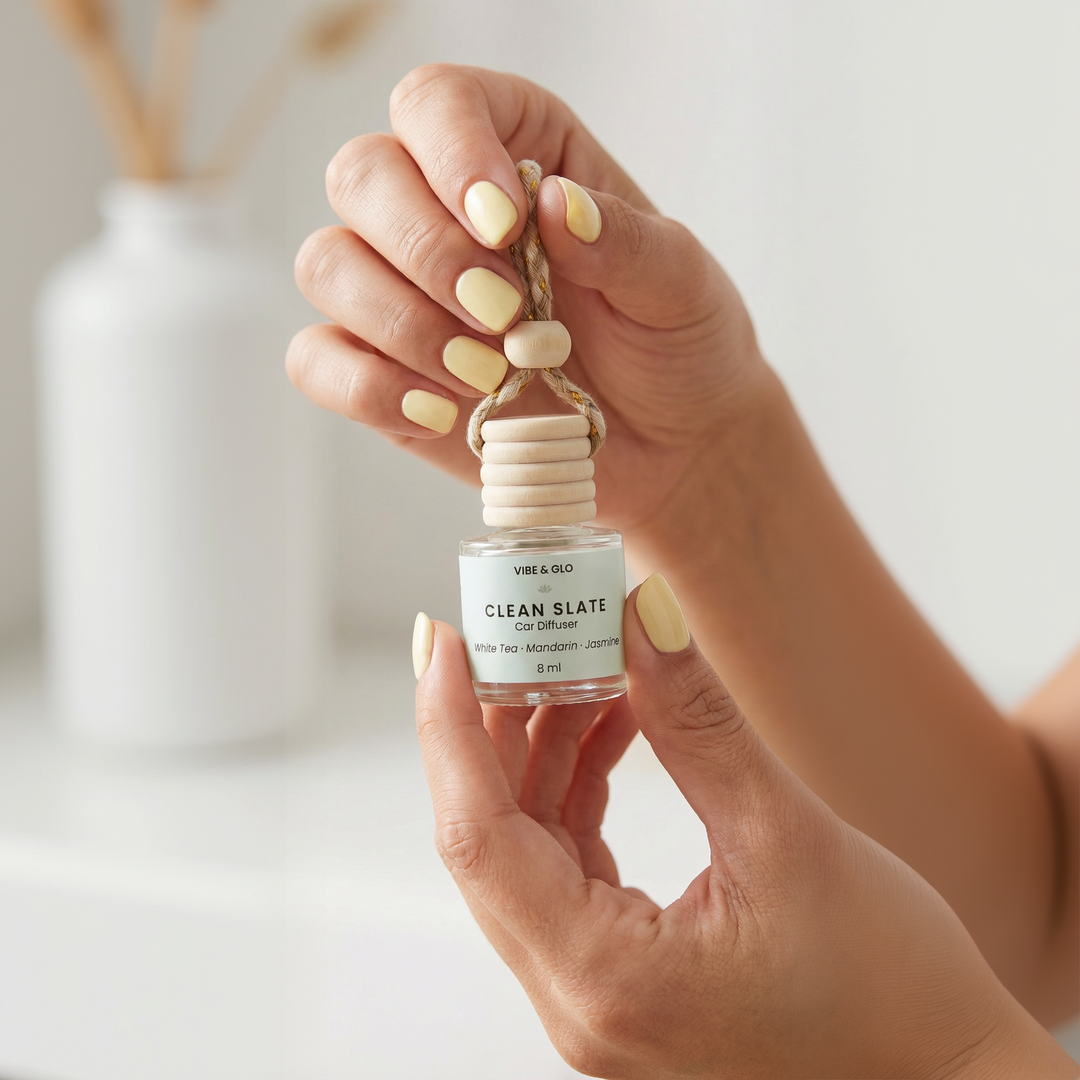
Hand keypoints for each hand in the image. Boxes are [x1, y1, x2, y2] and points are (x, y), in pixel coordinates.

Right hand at [288, 63, 768, 553]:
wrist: (670, 447)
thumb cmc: (676, 348)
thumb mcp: (679, 286)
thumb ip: (624, 241)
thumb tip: (554, 206)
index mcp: (516, 151)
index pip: (437, 103)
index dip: (453, 152)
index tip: (506, 226)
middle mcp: (442, 210)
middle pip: (362, 176)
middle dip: (427, 252)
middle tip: (506, 318)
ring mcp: (404, 292)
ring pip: (329, 266)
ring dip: (403, 325)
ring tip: (489, 375)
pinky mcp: (383, 371)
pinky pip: (318, 361)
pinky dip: (369, 387)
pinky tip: (442, 411)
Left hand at [411, 577, 1074, 1078]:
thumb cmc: (890, 990)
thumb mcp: (787, 836)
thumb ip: (698, 723)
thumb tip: (640, 613)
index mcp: (603, 979)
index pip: (477, 836)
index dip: (448, 727)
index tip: (447, 639)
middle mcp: (578, 1000)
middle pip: (492, 839)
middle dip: (492, 724)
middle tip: (517, 630)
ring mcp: (598, 994)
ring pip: (529, 848)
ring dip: (544, 750)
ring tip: (589, 665)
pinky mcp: (626, 976)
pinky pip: (570, 866)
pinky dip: (579, 789)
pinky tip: (612, 724)